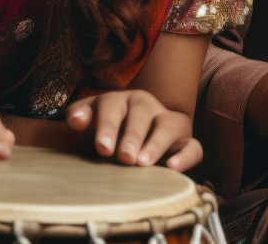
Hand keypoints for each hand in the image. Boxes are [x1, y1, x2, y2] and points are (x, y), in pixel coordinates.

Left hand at [64, 89, 201, 171]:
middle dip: (131, 136)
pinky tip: (173, 167)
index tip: (102, 148)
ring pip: (167, 127)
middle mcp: (145, 106)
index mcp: (120, 100)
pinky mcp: (185, 140)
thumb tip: (75, 120)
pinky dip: (185, 156)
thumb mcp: (92, 120)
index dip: (107, 125)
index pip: (112, 106)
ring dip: (156, 144)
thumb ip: (80, 116)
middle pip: (140, 115)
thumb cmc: (109, 129)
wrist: (140, 132)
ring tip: (143, 163)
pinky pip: (192, 146)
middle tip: (124, 158)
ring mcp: (167, 121)